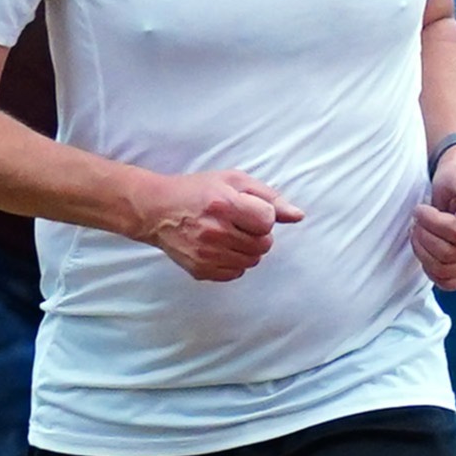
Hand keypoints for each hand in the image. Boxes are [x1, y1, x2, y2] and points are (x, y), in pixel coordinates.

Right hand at [138, 169, 297, 281]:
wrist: (156, 210)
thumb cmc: (197, 191)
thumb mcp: (234, 181)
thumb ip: (269, 197)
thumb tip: (298, 216)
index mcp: (224, 204)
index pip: (267, 222)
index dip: (263, 216)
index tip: (248, 210)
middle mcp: (215, 231)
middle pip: (263, 244)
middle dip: (257, 234)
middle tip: (238, 222)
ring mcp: (206, 254)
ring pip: (252, 261)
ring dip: (247, 249)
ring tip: (229, 234)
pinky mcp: (200, 270)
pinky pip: (235, 274)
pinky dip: (233, 262)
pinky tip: (220, 247)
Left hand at [414, 143, 455, 290]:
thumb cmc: (455, 182)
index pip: (455, 232)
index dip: (430, 222)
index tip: (420, 209)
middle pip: (448, 253)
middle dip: (424, 237)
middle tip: (417, 223)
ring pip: (444, 270)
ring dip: (423, 252)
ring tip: (419, 234)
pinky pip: (449, 283)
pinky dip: (431, 270)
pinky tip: (427, 251)